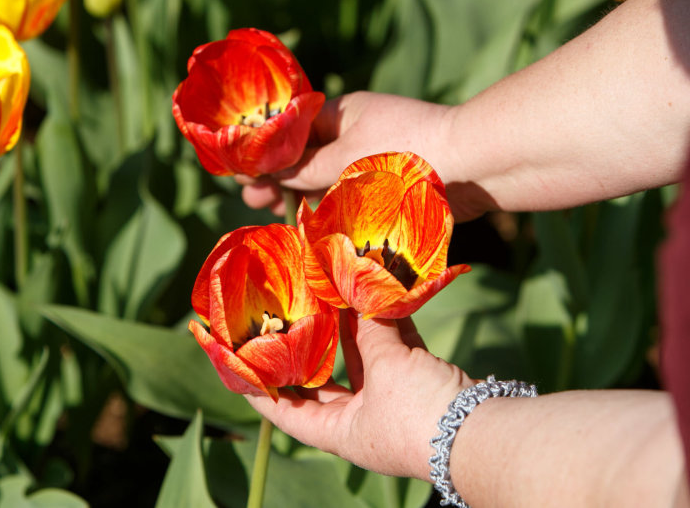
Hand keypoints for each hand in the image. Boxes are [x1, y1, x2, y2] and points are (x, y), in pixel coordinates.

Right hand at [237, 92, 482, 218]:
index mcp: (342, 114)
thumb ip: (303, 168)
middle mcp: (355, 134)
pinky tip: (309, 226)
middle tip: (252, 200)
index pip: (292, 130)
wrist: (470, 167)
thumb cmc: (400, 151)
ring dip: (300, 195)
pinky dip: (328, 208)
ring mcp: (371, 160)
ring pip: (326, 178)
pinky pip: (348, 197)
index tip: (244, 173)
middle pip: (306, 156)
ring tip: (273, 214)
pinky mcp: (387, 187)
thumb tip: (269, 172)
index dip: (265, 151)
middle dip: (278, 177)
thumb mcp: (343, 159)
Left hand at [245, 311, 474, 480]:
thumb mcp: (387, 370)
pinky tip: (380, 294)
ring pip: (363, 360)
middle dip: (311, 348)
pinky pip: (396, 350)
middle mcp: (363, 420)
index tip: (240, 367)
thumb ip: (371, 332)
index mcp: (341, 433)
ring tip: (333, 292)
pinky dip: (389, 325)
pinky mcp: (420, 384)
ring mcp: (392, 402)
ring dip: (353, 328)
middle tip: (290, 316)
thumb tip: (361, 295)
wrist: (484, 431)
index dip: (261, 391)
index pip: (287, 413)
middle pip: (325, 382)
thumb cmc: (421, 414)